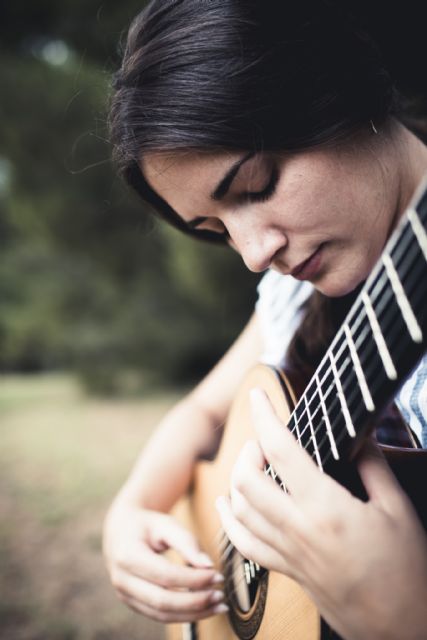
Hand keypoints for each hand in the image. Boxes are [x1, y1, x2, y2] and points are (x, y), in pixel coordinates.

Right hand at [103, 498, 226, 622]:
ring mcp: (125, 595)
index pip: (165, 575)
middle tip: (220, 594)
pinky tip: (204, 608)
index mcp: (127, 555)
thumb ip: (187, 542)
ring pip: (161, 614)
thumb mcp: (165, 524)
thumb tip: (208, 565)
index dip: (193, 579)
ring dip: (193, 614)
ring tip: (218, 605)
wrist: (121, 530)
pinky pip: (159, 616)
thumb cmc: (147, 525)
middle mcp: (121, 579)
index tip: (217, 575)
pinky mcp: (133, 604)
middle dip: (195, 601)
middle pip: (162, 601)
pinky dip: (184, 616)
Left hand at [216, 388, 426, 639]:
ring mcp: (288, 553)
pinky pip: (244, 545)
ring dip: (236, 478)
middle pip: (246, 479)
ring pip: (238, 510)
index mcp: (327, 508)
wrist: (402, 629)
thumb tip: (360, 434)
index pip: (282, 450)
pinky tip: (229, 504)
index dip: (265, 416)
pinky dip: (230, 519)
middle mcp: (298, 529)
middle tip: (265, 438)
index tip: (257, 395)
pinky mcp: (287, 571)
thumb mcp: (398, 510)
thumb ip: (374, 466)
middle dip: (248, 448)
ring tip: (251, 461)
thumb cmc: (407, 571)